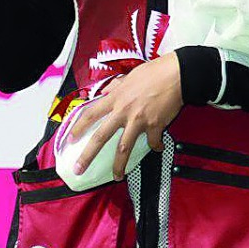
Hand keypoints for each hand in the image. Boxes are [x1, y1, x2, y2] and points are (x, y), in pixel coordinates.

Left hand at [67, 53, 183, 180]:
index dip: (78, 128)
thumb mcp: (131, 75)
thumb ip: (117, 86)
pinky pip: (152, 142)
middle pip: (101, 137)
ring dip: (119, 165)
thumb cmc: (156, 71)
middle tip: (79, 169)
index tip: (70, 140)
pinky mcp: (155, 126)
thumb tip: (107, 91)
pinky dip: (155, 146)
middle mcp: (123, 111)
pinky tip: (157, 148)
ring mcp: (139, 120)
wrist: (178, 74)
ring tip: (117, 177)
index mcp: (116, 98)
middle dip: (88, 155)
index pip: (90, 115)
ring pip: (124, 148)